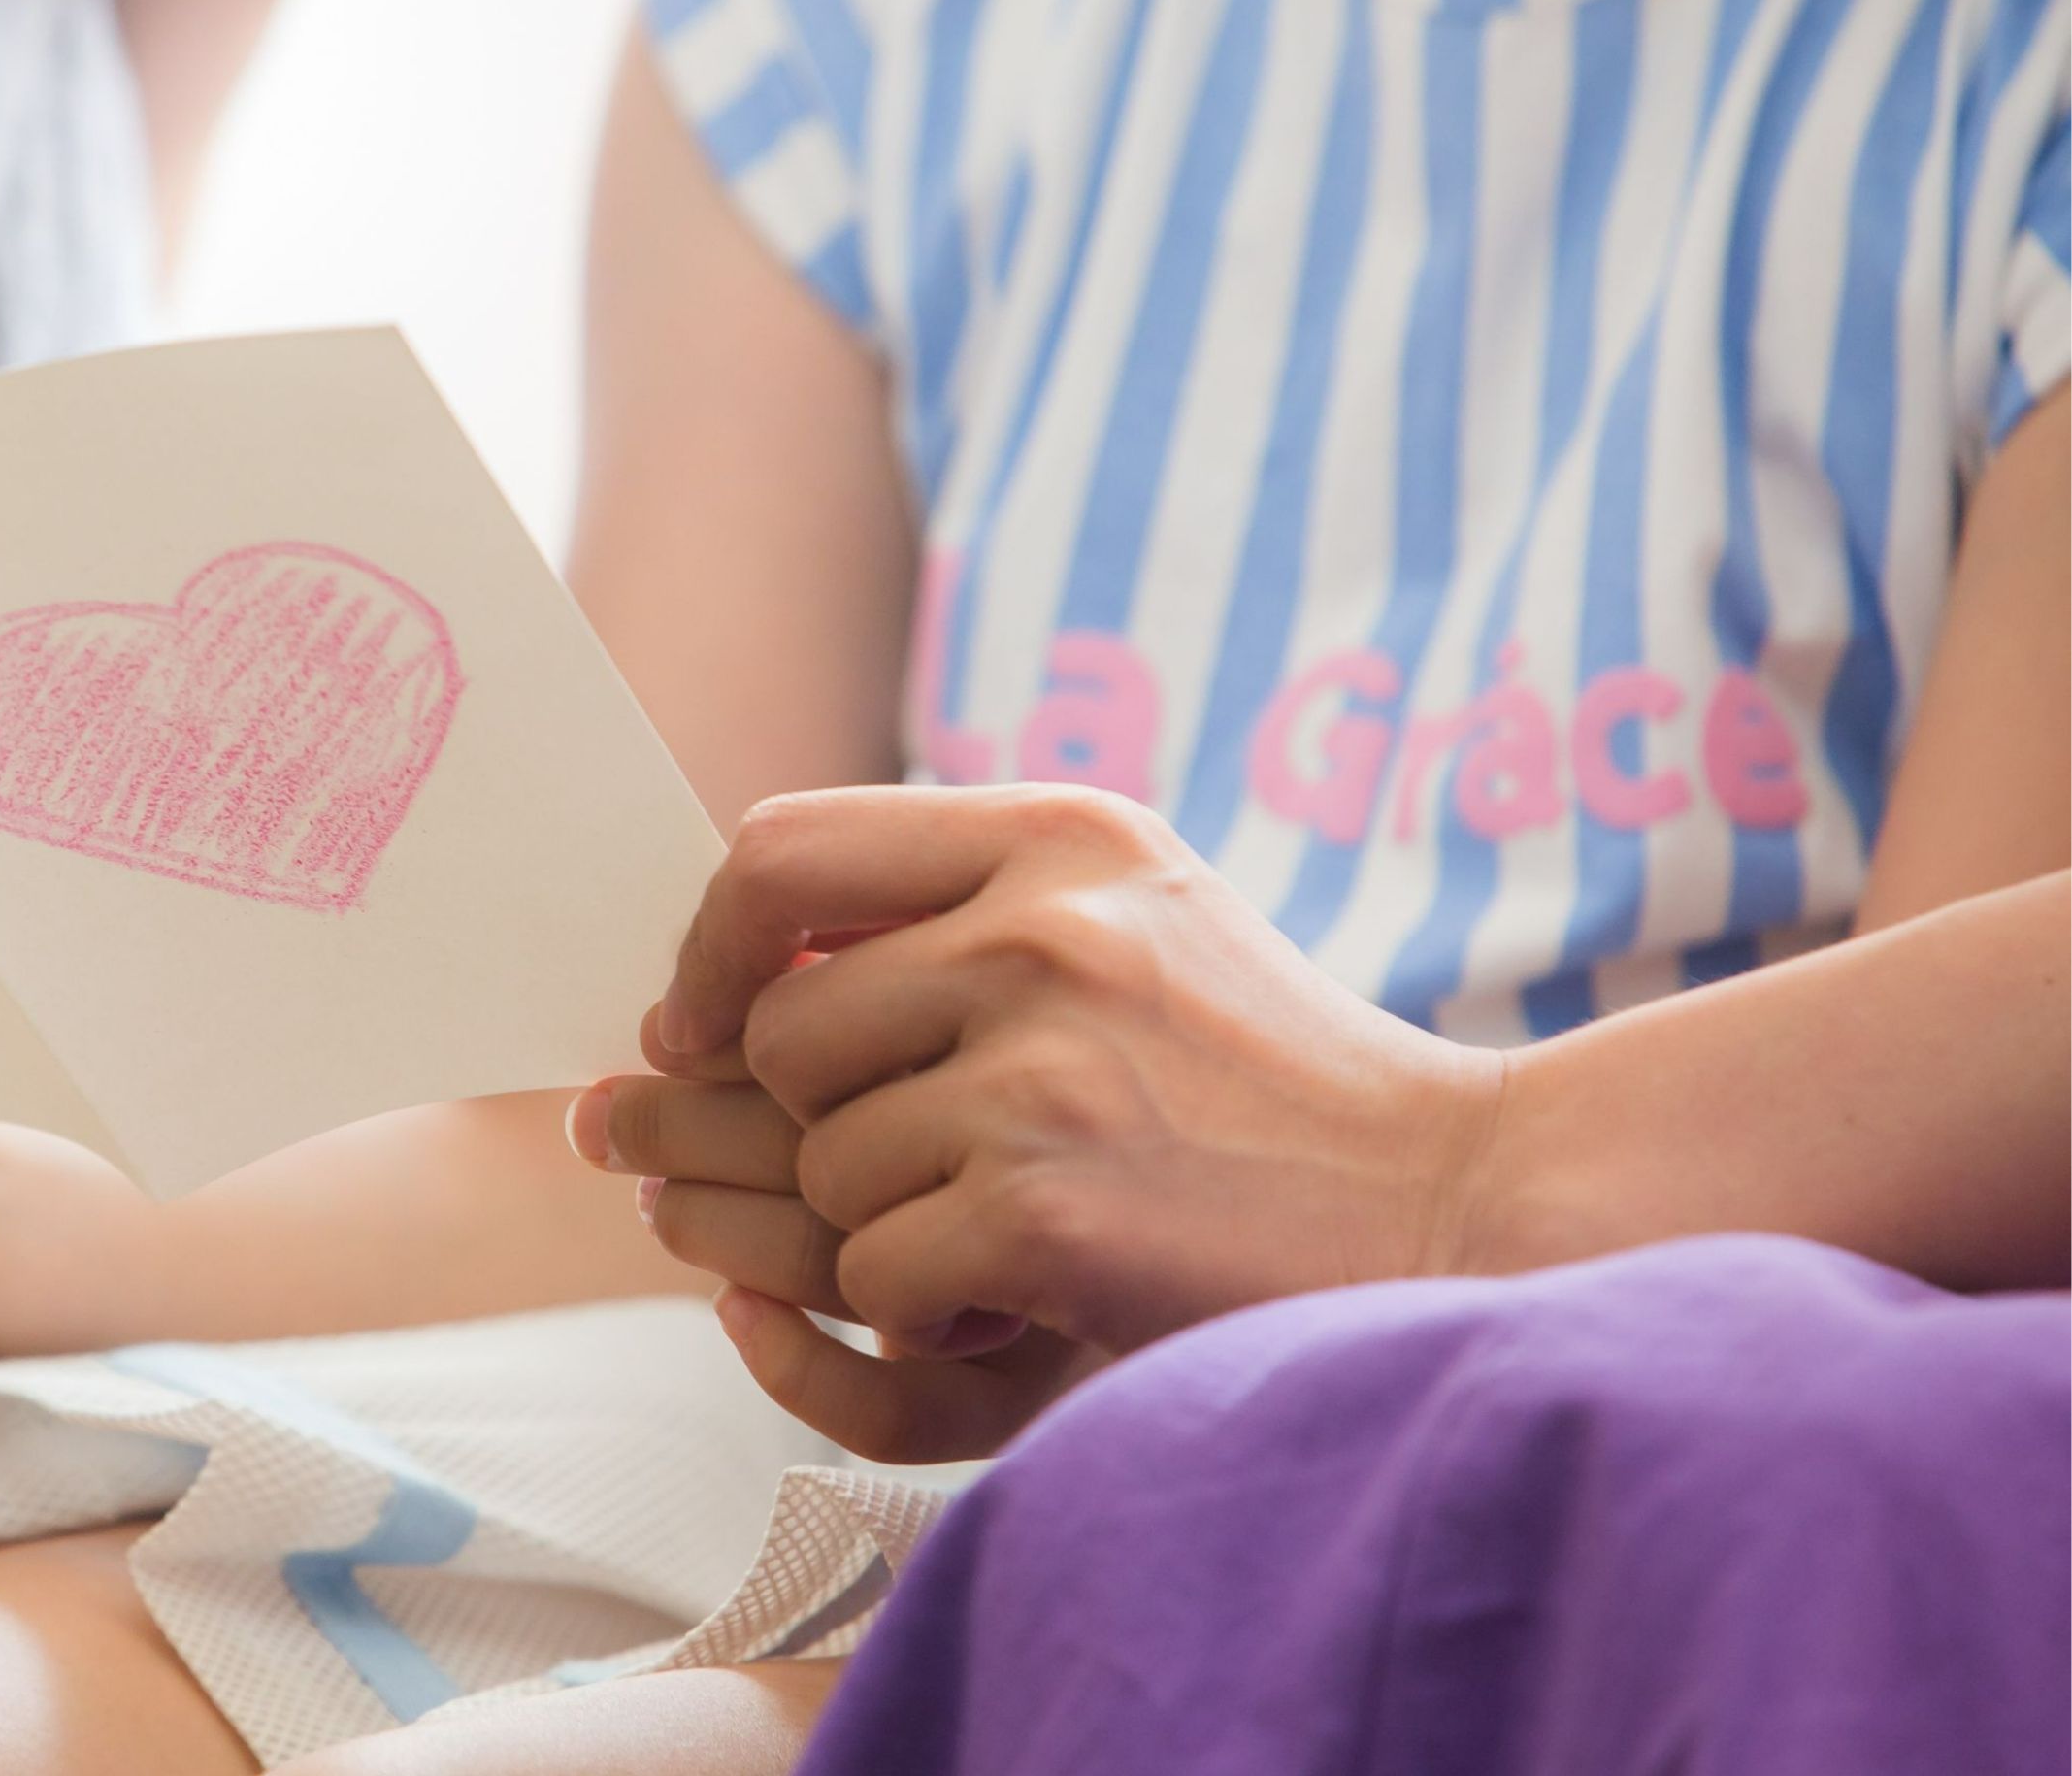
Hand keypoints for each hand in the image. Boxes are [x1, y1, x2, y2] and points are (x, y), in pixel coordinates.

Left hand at [595, 785, 1506, 1454]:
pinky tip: (1038, 1288)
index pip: (778, 850)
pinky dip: (933, 1309)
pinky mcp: (1048, 1208)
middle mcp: (1043, 929)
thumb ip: (952, 915)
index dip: (708, 949)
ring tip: (1026, 1223)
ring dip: (893, 1229)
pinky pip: (873, 1277)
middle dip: (819, 1126)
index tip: (690, 1028)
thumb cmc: (1264, 1080)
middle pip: (778, 1033)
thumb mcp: (1133, 926)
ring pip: (823, 1171)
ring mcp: (1045, 1068)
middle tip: (921, 1168)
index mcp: (1055, 836)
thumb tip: (716, 983)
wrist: (1455, 1203)